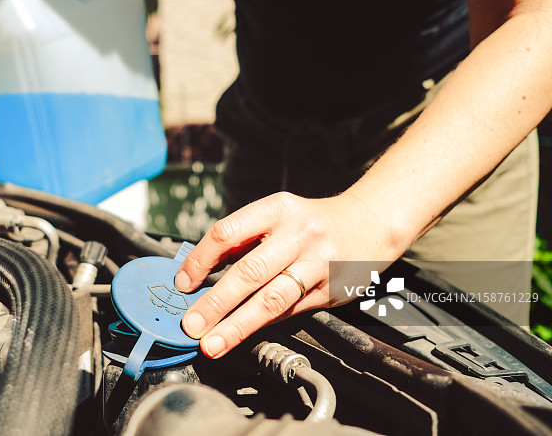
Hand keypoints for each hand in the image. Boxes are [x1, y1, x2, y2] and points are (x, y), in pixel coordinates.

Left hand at [173, 191, 401, 357]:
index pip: (227, 233)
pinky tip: (245, 335)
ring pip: (272, 299)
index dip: (200, 260)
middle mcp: (297, 234)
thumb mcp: (275, 216)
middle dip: (215, 303)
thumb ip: (242, 240)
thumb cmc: (311, 222)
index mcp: (276, 209)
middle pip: (249, 271)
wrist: (369, 223)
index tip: (183, 283)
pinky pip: (291, 311)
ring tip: (213, 342)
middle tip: (191, 325)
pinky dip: (264, 324)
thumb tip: (199, 271)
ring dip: (238, 325)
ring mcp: (317, 263)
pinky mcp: (330, 290)